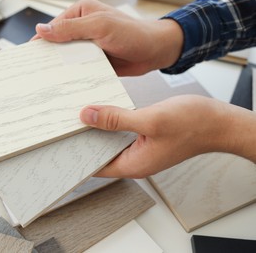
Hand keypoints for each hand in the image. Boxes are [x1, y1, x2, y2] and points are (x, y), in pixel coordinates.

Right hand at [33, 0, 183, 75]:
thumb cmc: (133, 33)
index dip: (40, 42)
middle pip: (58, 44)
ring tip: (47, 83)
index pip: (52, 28)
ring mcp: (89, 46)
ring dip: (62, 69)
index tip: (28, 57)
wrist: (156, 51)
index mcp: (80, 14)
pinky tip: (67, 86)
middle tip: (35, 74)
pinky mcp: (95, 61)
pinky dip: (74, 76)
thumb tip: (42, 29)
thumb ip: (70, 29)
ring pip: (68, 59)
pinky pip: (79, 69)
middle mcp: (82, 29)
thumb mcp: (99, 26)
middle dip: (49, 58)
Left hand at [79, 95, 255, 177]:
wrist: (219, 122)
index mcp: (133, 164)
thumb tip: (88, 116)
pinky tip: (104, 110)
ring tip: (80, 115)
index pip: (95, 167)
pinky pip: (121, 133)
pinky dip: (111, 123)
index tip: (60, 143)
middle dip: (83, 140)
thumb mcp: (150, 120)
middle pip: (100, 154)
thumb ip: (117, 119)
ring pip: (110, 142)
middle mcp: (135, 160)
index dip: (76, 157)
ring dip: (97, 130)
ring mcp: (141, 149)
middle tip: (65, 124)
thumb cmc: (194, 125)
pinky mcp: (146, 138)